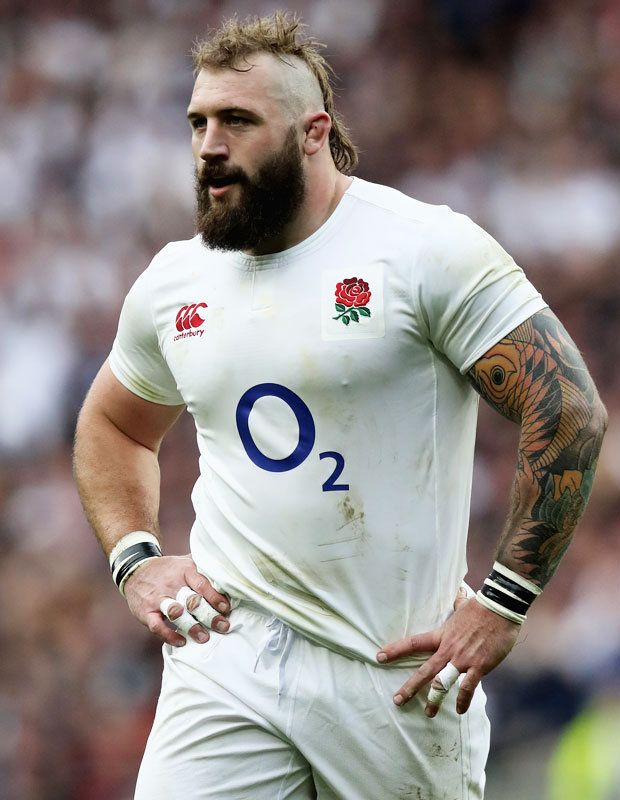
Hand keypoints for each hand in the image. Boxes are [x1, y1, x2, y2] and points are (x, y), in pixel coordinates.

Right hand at [123, 554, 230, 646]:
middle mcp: (172, 584)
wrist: (136, 570)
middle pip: (192, 600)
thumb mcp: (185, 561)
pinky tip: (181, 642)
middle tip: (223, 627)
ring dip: (191, 626)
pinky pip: (157, 626)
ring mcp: (158, 598)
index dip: (215, 597)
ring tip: (204, 638)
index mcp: (184, 570)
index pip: (202, 583)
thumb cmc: (168, 569)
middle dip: (209, 615)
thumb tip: (230, 571)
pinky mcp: (146, 612)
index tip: (226, 608)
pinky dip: (169, 635)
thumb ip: (205, 566)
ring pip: (176, 612)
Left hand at [376, 595, 519, 716]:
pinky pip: (468, 687)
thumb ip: (457, 603)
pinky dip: (463, 700)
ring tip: (428, 713)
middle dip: (410, 687)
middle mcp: (448, 649)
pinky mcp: (479, 666)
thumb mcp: (463, 604)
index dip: (395, 650)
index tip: (380, 656)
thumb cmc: (481, 606)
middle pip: (424, 670)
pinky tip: (459, 710)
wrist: (500, 608)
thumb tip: (459, 592)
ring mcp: (463, 659)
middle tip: (397, 700)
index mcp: (442, 635)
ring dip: (434, 699)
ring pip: (443, 683)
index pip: (413, 643)